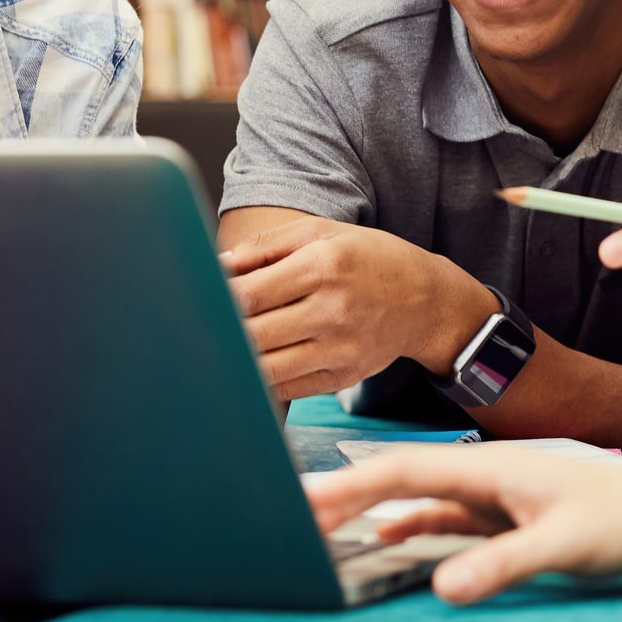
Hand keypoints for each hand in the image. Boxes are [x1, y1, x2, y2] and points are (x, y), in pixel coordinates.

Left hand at [222, 220, 499, 402]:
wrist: (425, 300)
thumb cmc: (369, 259)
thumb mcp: (324, 233)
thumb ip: (267, 246)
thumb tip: (219, 265)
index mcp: (324, 266)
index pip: (251, 293)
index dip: (217, 301)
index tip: (197, 300)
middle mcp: (332, 310)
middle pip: (253, 334)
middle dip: (220, 333)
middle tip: (196, 329)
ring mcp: (339, 349)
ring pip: (266, 368)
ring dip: (236, 361)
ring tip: (217, 350)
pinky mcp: (341, 376)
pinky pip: (287, 388)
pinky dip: (260, 380)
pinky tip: (247, 367)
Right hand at [306, 446, 621, 603]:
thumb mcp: (564, 545)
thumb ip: (503, 564)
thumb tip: (443, 587)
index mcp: (490, 466)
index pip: (404, 471)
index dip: (350, 486)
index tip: (302, 499)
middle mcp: (485, 472)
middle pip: (400, 479)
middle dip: (345, 493)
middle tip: (289, 511)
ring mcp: (494, 493)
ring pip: (418, 499)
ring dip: (373, 511)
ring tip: (322, 523)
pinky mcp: (506, 514)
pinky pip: (445, 518)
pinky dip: (411, 526)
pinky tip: (387, 539)